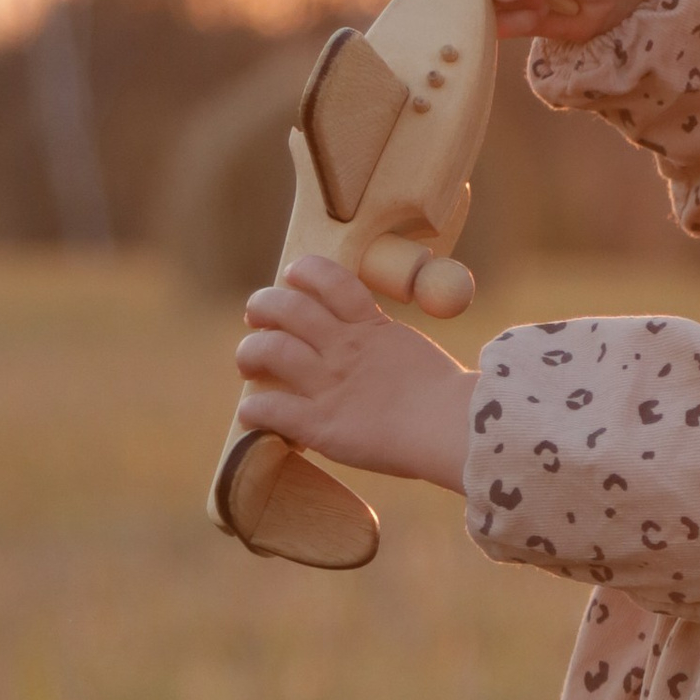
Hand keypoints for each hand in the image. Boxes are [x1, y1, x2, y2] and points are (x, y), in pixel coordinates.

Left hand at [235, 256, 478, 487]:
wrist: (452, 427)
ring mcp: (328, 384)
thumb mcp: (412, 351)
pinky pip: (271, 409)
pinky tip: (251, 414)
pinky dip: (255, 409)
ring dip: (250, 352)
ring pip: (270, 350)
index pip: (329, 279)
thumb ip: (386, 344)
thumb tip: (378, 347)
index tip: (292, 276)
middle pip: (288, 308)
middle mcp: (343, 348)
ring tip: (247, 362)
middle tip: (256, 317)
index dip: (305, 271)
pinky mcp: (319, 423)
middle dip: (264, 305)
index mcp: (370, 327)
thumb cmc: (448, 398)